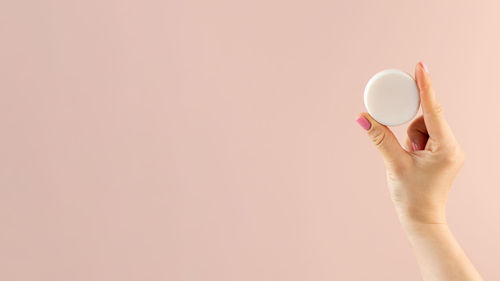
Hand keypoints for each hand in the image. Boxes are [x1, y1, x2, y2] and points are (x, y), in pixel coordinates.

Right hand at [356, 62, 463, 224]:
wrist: (422, 220)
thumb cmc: (411, 197)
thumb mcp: (393, 164)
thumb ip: (379, 137)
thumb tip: (362, 116)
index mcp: (446, 147)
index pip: (433, 109)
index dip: (425, 86)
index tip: (420, 66)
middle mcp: (452, 145)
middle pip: (426, 119)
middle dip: (409, 130)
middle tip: (404, 147)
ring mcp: (448, 150)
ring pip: (423, 128)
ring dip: (410, 138)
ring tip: (408, 161)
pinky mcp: (441, 154)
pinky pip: (424, 137)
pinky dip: (413, 143)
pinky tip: (411, 160)